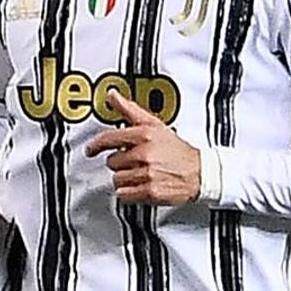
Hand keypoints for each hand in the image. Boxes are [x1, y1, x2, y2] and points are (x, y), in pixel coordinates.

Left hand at [85, 89, 200, 205]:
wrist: (199, 171)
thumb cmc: (177, 150)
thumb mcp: (155, 125)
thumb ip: (130, 110)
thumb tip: (112, 95)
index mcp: (144, 134)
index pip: (109, 138)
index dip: (96, 145)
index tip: (91, 149)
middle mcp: (144, 153)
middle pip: (112, 162)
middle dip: (121, 163)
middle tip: (135, 162)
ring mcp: (147, 173)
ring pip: (116, 179)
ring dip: (125, 178)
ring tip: (140, 173)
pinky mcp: (149, 191)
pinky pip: (123, 194)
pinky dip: (129, 193)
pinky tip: (141, 185)